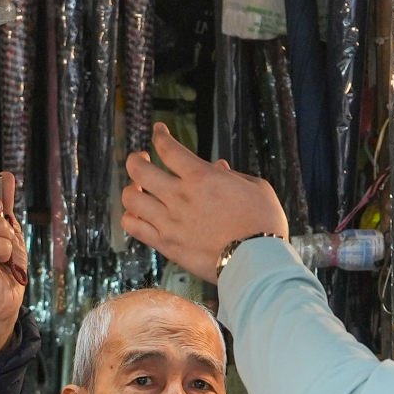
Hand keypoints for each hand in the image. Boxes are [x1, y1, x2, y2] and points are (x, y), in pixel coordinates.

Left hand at [120, 127, 292, 284]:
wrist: (257, 262)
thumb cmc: (263, 223)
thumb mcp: (255, 188)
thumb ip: (232, 175)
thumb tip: (218, 167)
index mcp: (202, 177)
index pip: (168, 148)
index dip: (159, 135)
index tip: (159, 131)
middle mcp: (180, 196)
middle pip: (138, 169)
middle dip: (136, 159)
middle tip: (142, 159)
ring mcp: (169, 222)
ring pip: (130, 198)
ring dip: (132, 189)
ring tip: (138, 189)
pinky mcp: (166, 244)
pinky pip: (133, 227)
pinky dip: (131, 217)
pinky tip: (139, 214)